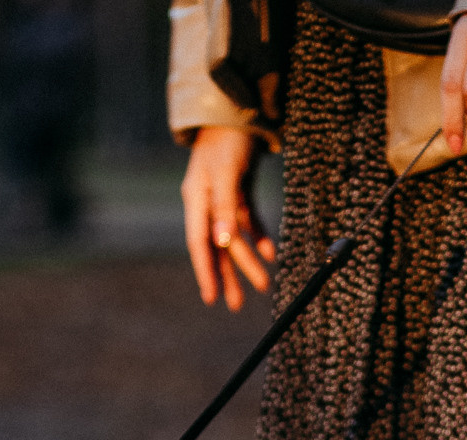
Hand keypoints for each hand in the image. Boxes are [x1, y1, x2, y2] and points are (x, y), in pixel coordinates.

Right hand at [181, 127, 276, 310]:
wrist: (238, 106)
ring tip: (263, 284)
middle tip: (237, 305)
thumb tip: (223, 242)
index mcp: (196, 199)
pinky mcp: (238, 190)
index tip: (211, 298)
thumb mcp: (226, 173)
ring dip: (247, 261)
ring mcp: (222, 197)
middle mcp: (206, 202)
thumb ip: (223, 207)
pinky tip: (270, 253)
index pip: (199, 243)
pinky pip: (247, 219)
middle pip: (217, 246)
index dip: (205, 271)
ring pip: (234, 237)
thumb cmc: (228, 138)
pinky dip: (258, 235)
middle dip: (228, 275)